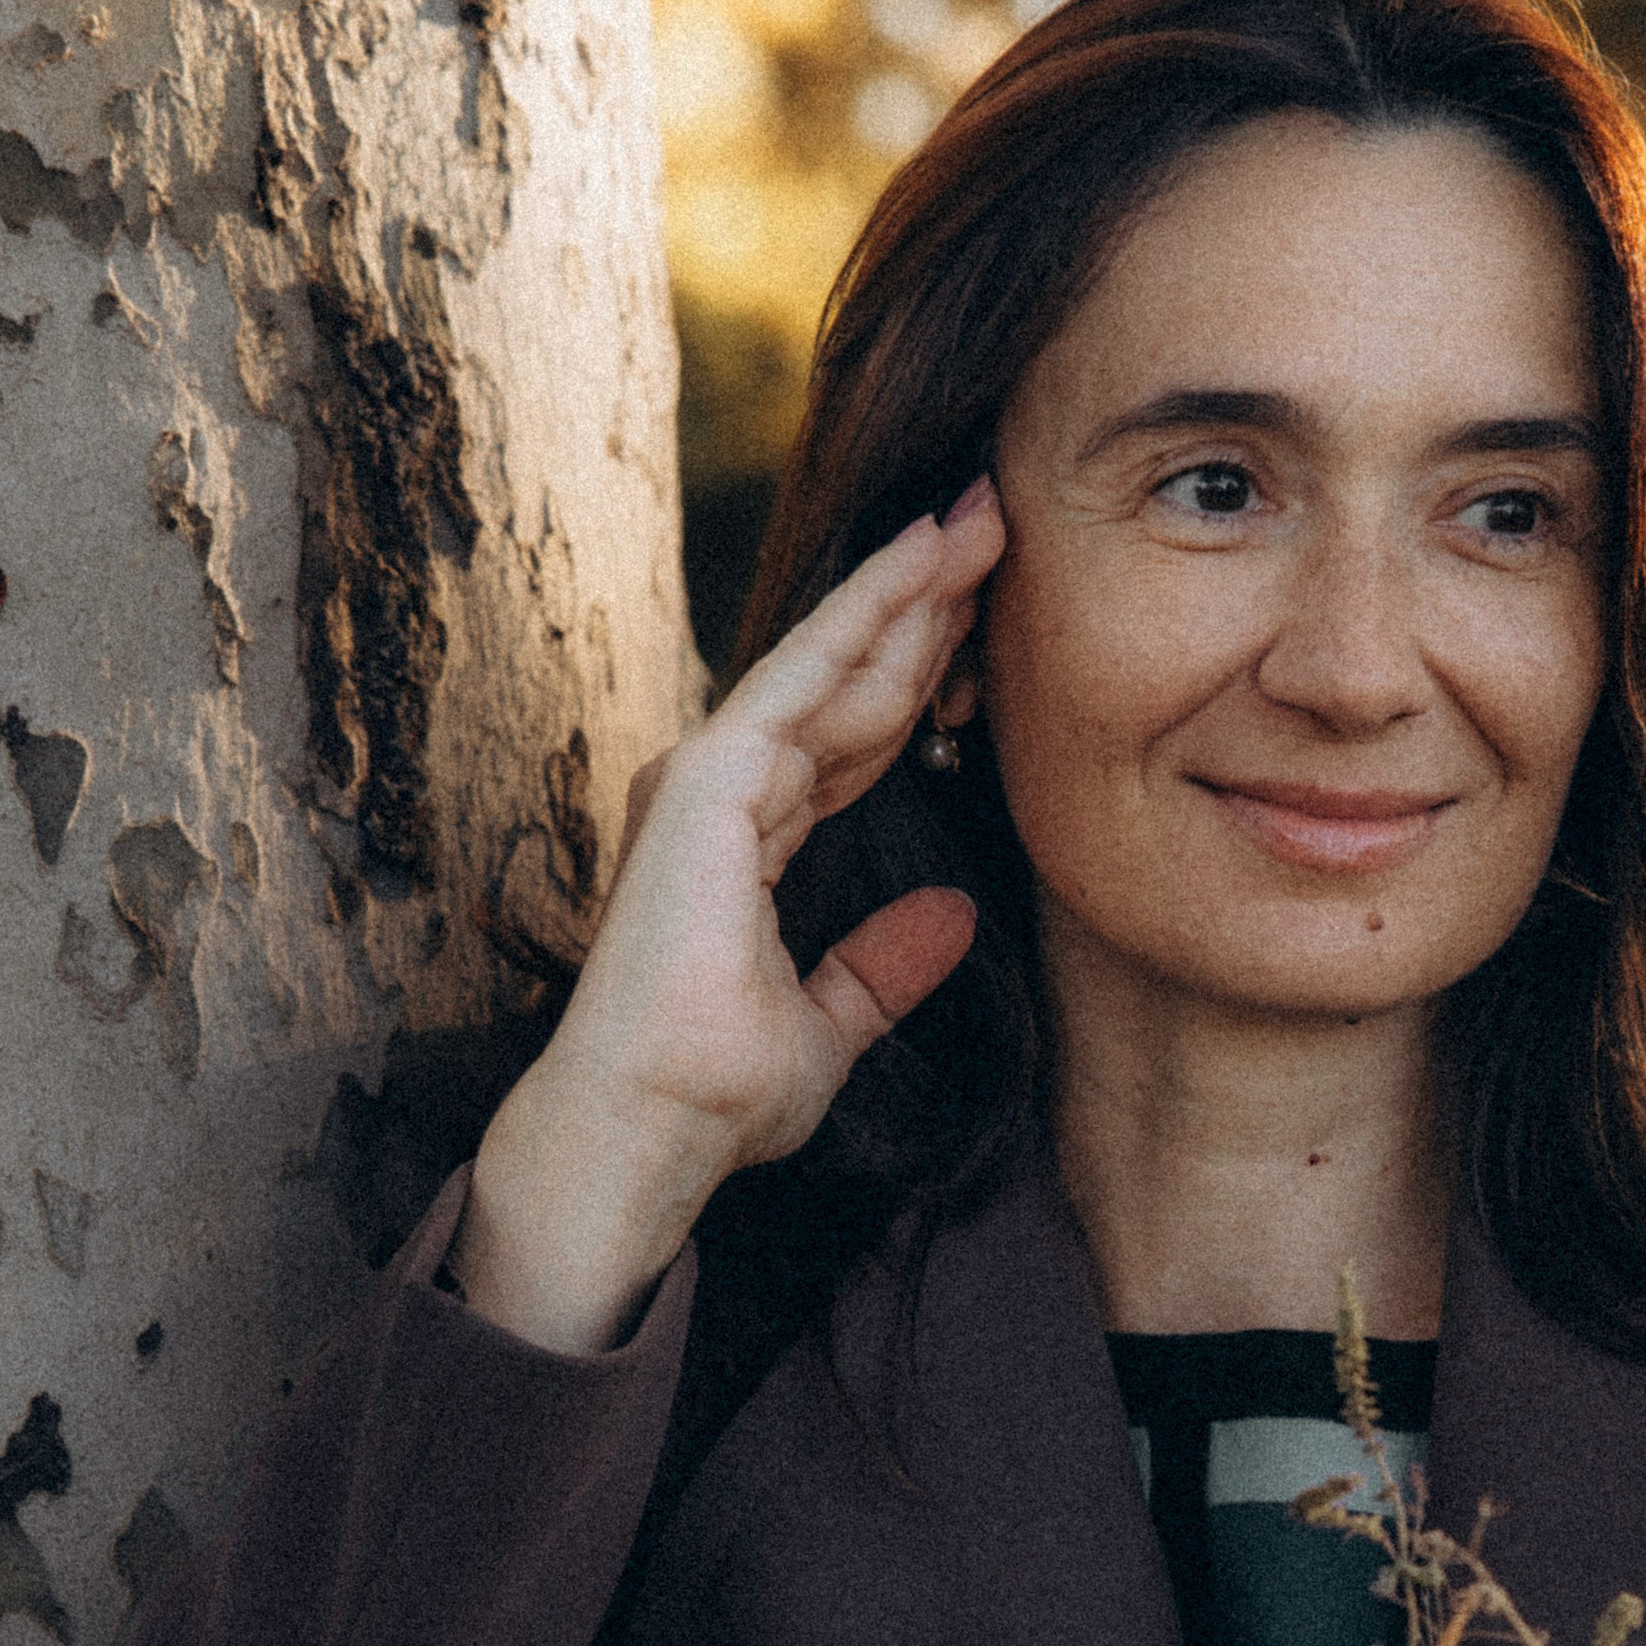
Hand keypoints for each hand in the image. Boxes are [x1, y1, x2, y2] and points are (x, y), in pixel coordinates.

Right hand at [454, 482, 1005, 1351]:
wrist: (650, 1128)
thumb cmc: (716, 1094)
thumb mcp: (828, 1026)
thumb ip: (881, 967)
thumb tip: (954, 920)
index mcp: (746, 840)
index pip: (852, 736)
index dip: (919, 671)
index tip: (986, 614)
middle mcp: (721, 794)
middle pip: (846, 681)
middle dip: (923, 604)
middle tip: (996, 520)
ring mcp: (707, 779)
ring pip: (829, 660)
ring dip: (906, 587)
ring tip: (980, 516)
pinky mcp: (707, 782)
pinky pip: (800, 676)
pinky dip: (863, 616)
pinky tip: (923, 564)